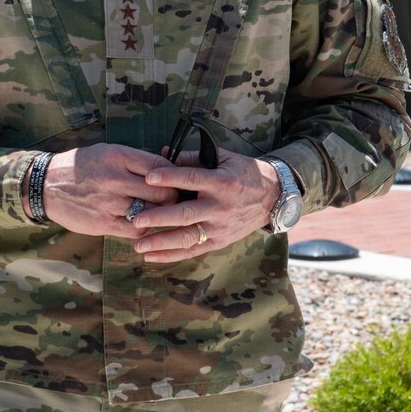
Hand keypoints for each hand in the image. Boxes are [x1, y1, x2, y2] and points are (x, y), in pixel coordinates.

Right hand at [42, 144, 179, 238]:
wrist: (45, 186)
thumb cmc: (80, 167)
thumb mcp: (106, 152)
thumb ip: (134, 160)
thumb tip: (166, 167)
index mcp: (118, 156)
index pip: (161, 167)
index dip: (174, 176)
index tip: (175, 181)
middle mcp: (115, 178)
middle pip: (162, 192)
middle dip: (172, 197)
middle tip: (172, 200)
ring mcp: (110, 202)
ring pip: (152, 213)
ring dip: (160, 215)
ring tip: (160, 214)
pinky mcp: (103, 223)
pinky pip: (136, 230)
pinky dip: (144, 229)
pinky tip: (142, 224)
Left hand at [132, 150, 281, 263]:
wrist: (273, 198)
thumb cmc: (244, 174)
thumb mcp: (225, 159)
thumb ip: (194, 157)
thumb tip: (163, 154)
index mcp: (222, 183)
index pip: (192, 179)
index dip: (170, 178)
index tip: (148, 177)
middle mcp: (220, 207)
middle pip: (186, 214)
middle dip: (159, 218)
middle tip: (136, 219)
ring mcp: (220, 227)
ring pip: (187, 238)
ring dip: (161, 242)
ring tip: (138, 246)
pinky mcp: (219, 241)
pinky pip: (193, 251)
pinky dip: (171, 255)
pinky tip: (152, 257)